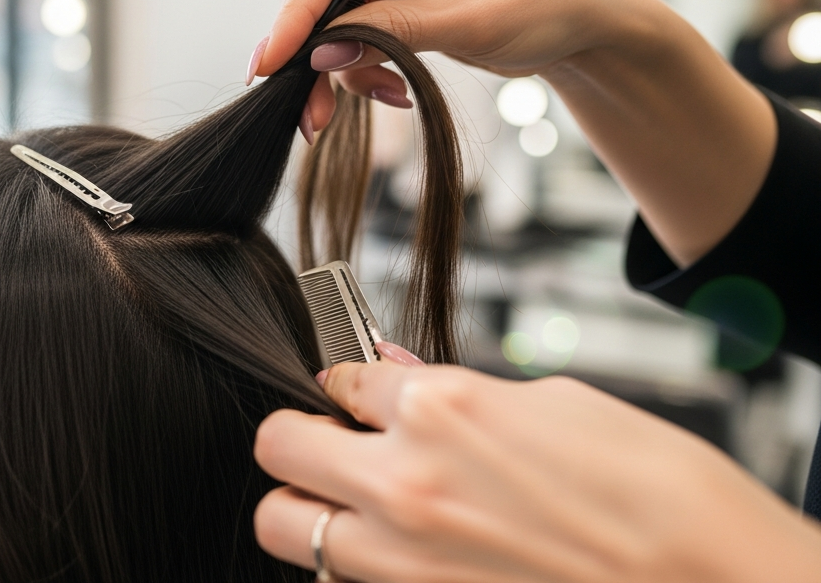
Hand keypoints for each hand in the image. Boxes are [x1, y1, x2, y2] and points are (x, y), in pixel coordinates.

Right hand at [249, 0, 651, 133]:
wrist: (585, 25)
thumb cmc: (547, 5)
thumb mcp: (470, 21)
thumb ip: (390, 33)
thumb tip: (319, 55)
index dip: (296, 16)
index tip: (269, 63)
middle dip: (312, 52)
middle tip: (308, 112)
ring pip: (330, 21)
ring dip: (340, 69)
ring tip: (384, 98)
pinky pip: (353, 36)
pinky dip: (361, 70)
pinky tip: (391, 90)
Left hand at [253, 362, 820, 582]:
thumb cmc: (656, 492)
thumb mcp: (557, 404)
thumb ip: (454, 389)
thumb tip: (394, 370)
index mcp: (442, 410)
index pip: (339, 377)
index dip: (350, 384)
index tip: (361, 394)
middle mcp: (404, 483)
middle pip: (276, 446)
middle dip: (298, 437)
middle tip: (333, 442)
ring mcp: (402, 561)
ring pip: (284, 527)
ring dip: (309, 507)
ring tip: (359, 504)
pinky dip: (355, 566)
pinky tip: (405, 554)